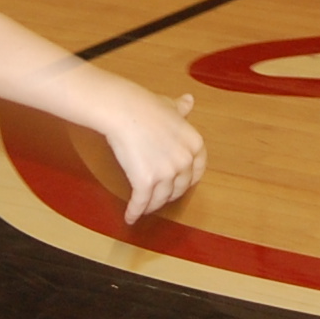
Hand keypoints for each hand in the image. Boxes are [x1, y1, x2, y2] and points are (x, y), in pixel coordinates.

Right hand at [102, 89, 205, 224]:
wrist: (122, 110)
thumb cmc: (144, 105)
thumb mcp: (169, 106)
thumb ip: (181, 109)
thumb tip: (188, 101)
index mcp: (195, 145)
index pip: (196, 172)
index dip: (186, 182)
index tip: (179, 186)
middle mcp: (184, 162)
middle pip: (179, 188)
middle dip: (169, 194)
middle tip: (159, 196)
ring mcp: (166, 174)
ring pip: (160, 198)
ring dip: (152, 205)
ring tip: (144, 207)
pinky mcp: (145, 182)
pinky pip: (141, 202)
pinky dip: (135, 212)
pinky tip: (130, 217)